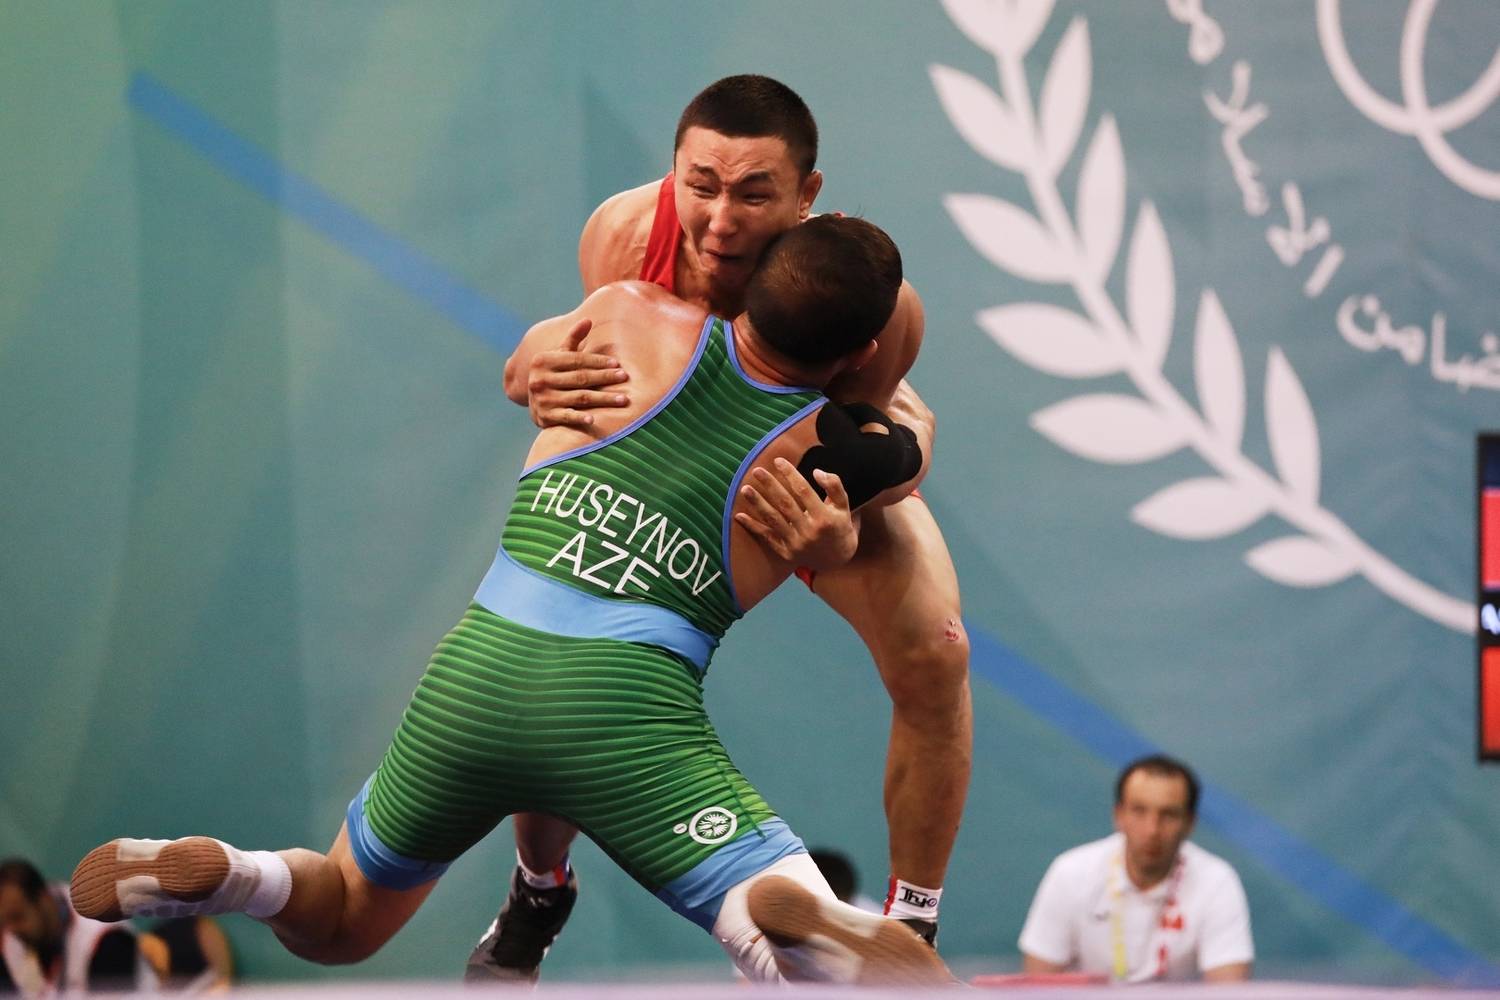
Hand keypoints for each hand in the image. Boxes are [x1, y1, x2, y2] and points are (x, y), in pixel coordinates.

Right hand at [527, 319, 630, 428]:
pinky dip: (579, 418)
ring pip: (579, 397)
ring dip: (603, 398)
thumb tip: (588, 320)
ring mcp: (543, 399)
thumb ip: (573, 339)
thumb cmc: (554, 374)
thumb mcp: (559, 355)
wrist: (535, 403)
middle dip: (604, 377)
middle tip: (625, 377)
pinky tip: (594, 419)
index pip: (576, 360)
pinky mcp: (546, 417)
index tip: (617, 364)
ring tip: (623, 399)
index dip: (597, 361)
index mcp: (543, 361)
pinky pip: (566, 417)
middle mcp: (540, 379)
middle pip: (580, 378)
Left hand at [734, 458, 856, 570]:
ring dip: (758, 503)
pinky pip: (767, 538)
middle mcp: (809, 531)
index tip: (778, 461)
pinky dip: (753, 527)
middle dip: (770, 486)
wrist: (837, 559)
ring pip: (774, 520)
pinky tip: (739, 515)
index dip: (790, 474)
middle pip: (785, 504)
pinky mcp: (786, 553)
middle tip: (757, 471)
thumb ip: (834, 486)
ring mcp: (796, 543)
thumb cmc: (839, 526)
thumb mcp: (844, 506)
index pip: (804, 491)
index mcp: (824, 517)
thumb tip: (816, 471)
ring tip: (745, 489)